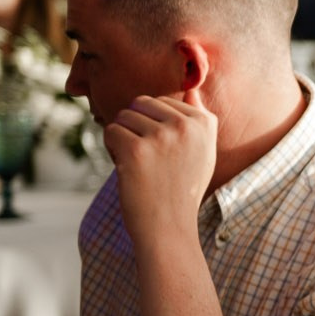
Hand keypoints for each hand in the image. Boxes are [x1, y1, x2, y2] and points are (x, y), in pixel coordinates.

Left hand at [103, 90, 216, 242]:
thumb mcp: (203, 151)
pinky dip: (112, 151)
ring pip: (123, 117)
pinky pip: (111, 132)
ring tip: (139, 166)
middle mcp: (186, 126)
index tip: (165, 153)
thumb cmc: (182, 189)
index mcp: (204, 122)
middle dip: (136, 127)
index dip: (154, 125)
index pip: (161, 101)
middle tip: (149, 159)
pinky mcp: (137, 151)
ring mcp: (162, 138)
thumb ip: (199, 118)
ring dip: (123, 139)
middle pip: (140, 104)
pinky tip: (127, 170)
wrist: (169, 227)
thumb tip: (192, 88)